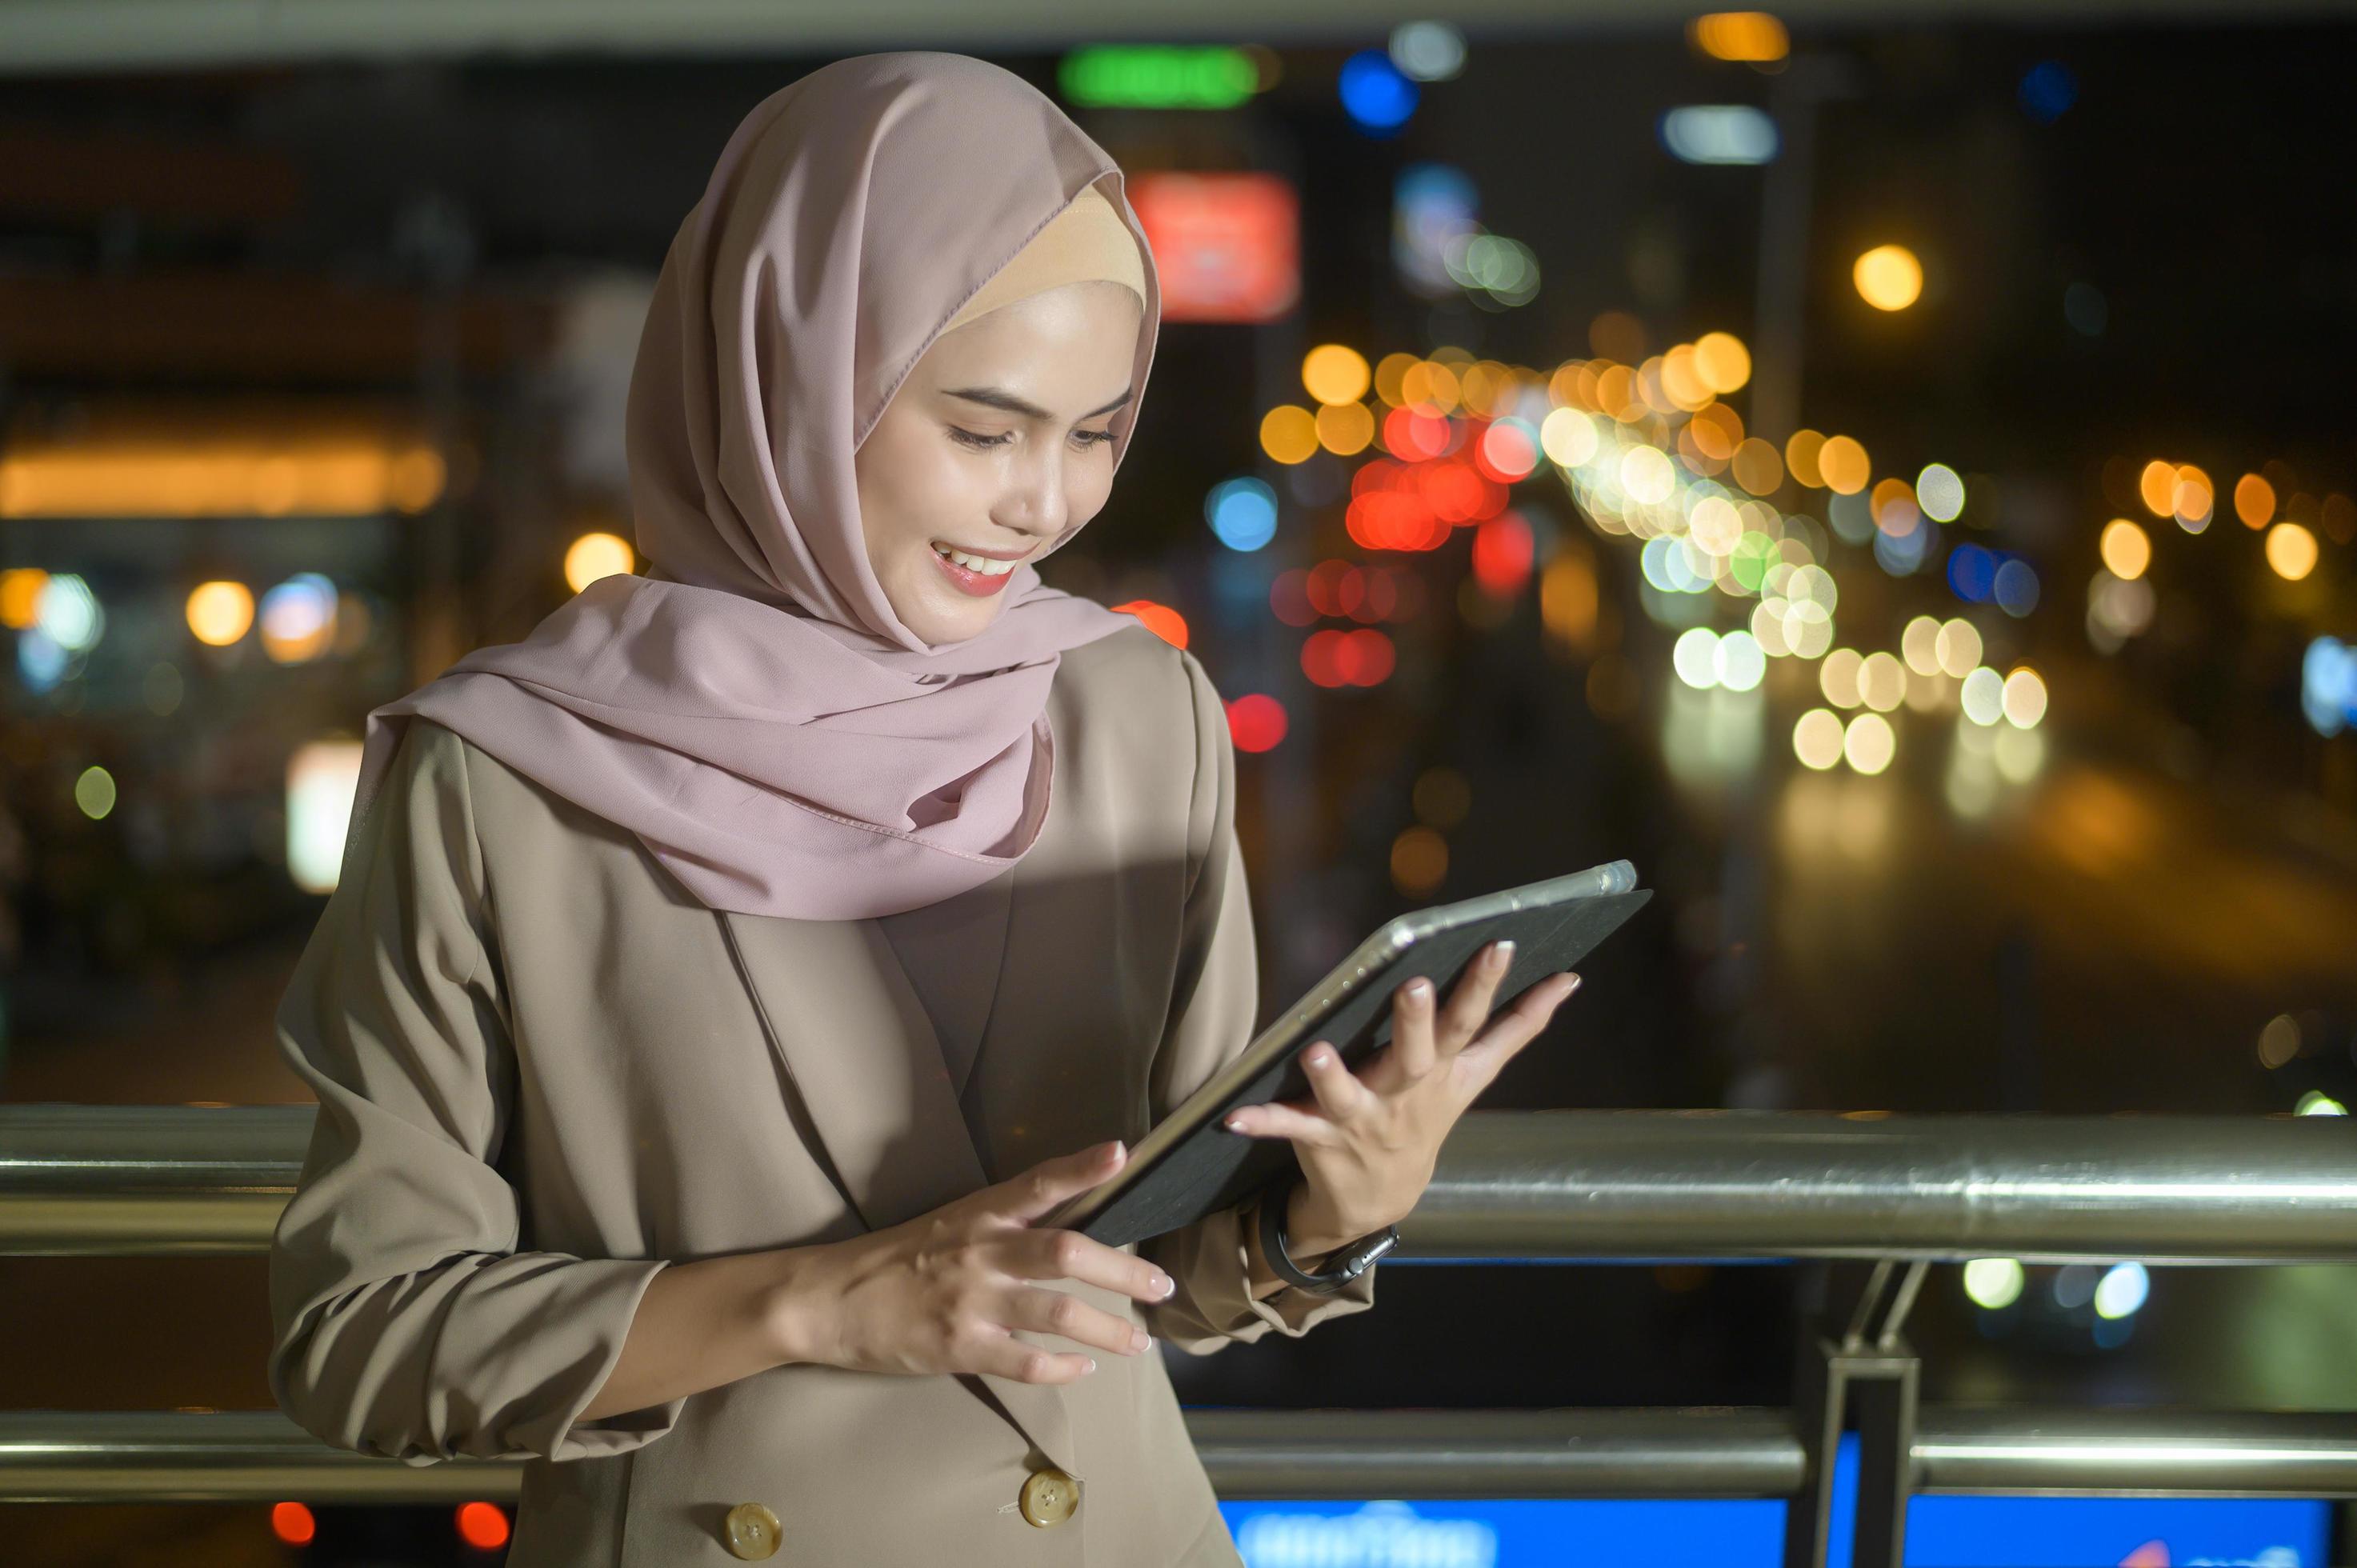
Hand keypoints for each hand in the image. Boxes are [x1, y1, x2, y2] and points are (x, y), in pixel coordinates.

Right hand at [773, 1138, 1174, 1384]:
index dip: (1082, 1167)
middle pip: (1068, 1252)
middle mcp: (981, 1251)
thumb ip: (1002, 1223)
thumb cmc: (894, 1258)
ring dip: (1109, 1329)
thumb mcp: (949, 1221)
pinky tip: (1083, 1369)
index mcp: (978, 1213)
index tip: (1122, 1152)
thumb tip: (1068, 1225)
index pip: (1038, 1183)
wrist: (831, 1300)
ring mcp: (973, 1302)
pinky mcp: (960, 1347)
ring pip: (1059, 1314)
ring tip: (1138, 1341)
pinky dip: (1063, 1369)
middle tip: (1160, 1284)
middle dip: (1124, 1269)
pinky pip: (1026, 1362)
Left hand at [1223, 942, 1581, 1252]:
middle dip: (1416, 1022)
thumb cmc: (1424, 1115)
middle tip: (1412, 986)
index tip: (1500, 943)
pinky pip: (1289, 1129)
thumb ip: (1518, 1028)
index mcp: (1444, 1071)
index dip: (1486, 985)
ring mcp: (1364, 1122)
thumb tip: (1569, 982)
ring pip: (1349, 1097)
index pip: (1471, 1022)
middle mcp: (1407, 1094)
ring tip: (1316, 1048)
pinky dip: (1263, 1122)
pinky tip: (1234, 1115)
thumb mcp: (1474, 1076)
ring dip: (1333, 1077)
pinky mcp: (1321, 1142)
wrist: (1380, 1200)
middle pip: (1416, 1055)